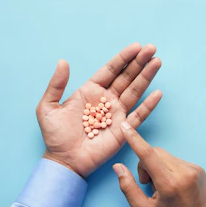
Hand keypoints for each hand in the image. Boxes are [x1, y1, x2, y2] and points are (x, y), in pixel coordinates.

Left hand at [37, 43, 162, 177]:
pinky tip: (157, 93)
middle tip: (152, 48)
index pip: (111, 70)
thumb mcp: (48, 107)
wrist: (63, 160)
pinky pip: (138, 116)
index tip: (136, 46)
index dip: (123, 58)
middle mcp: (106, 100)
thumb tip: (63, 61)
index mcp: (91, 91)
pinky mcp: (123, 130)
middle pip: (126, 77)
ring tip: (157, 62)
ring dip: (146, 77)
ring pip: (135, 91)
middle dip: (139, 63)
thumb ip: (56, 84)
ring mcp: (116, 114)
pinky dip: (148, 105)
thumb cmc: (55, 135)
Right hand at [112, 122, 205, 206]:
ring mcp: (194, 169)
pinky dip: (169, 169)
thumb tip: (118, 167)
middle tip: (148, 184)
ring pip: (165, 156)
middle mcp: (184, 172)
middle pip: (155, 153)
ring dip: (158, 167)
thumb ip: (128, 188)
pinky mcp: (199, 169)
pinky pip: (176, 160)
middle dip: (146, 164)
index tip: (126, 126)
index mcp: (169, 184)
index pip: (148, 154)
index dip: (134, 139)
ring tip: (163, 188)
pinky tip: (174, 186)